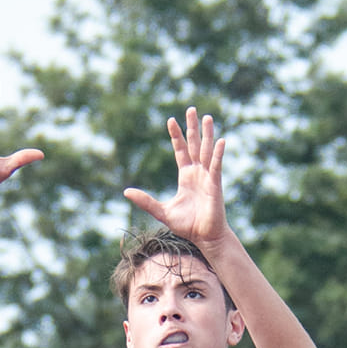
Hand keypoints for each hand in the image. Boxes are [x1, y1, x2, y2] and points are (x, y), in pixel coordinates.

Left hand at [123, 108, 230, 248]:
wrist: (204, 237)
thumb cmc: (187, 225)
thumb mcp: (162, 211)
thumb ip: (145, 200)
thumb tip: (125, 191)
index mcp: (186, 176)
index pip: (180, 151)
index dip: (176, 136)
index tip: (171, 120)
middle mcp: (198, 173)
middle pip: (194, 145)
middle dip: (192, 127)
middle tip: (191, 109)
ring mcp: (208, 177)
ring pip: (207, 151)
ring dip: (207, 134)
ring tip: (207, 117)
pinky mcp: (215, 185)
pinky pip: (216, 166)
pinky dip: (218, 154)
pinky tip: (221, 141)